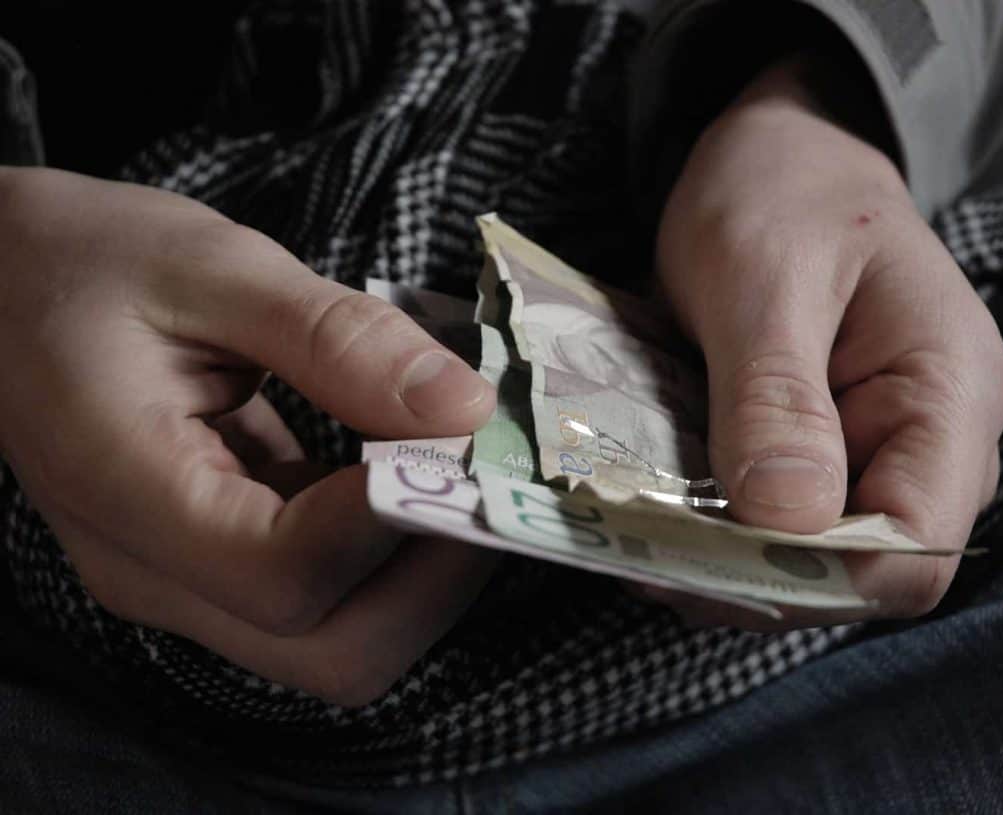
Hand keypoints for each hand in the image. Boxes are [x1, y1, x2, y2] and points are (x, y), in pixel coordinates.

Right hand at [0, 168, 497, 704]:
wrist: (2, 280)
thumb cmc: (88, 261)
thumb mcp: (214, 269)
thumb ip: (340, 339)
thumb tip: (465, 408)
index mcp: (130, 493)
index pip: (289, 577)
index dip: (397, 522)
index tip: (464, 438)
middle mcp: (155, 572)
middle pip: (332, 652)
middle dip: (436, 576)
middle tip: (485, 472)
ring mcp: (187, 579)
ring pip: (339, 640)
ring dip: (424, 569)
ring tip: (463, 467)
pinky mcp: (218, 563)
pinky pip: (327, 594)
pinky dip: (392, 548)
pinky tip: (414, 466)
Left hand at [649, 59, 1002, 627]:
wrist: (779, 153)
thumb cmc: (782, 189)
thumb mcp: (766, 277)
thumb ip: (778, 397)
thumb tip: (786, 521)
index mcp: (950, 393)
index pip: (915, 545)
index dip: (817, 575)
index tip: (707, 559)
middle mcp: (927, 442)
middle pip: (860, 569)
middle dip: (755, 573)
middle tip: (646, 551)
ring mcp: (873, 453)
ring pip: (809, 556)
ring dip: (721, 558)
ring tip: (634, 533)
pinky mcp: (819, 456)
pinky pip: (771, 520)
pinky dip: (711, 528)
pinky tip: (649, 513)